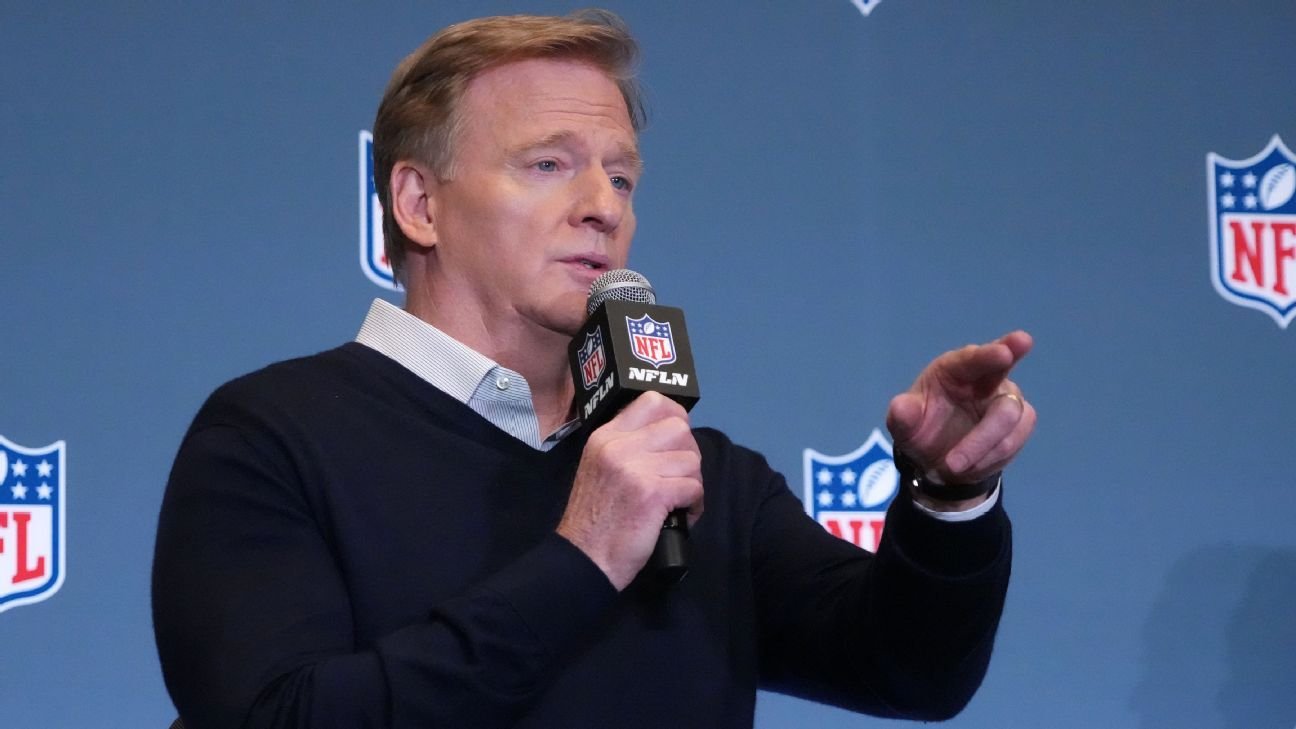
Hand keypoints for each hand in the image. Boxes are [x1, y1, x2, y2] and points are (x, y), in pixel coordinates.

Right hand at [558, 392, 703, 590]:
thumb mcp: (600, 467)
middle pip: (679, 428)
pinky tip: (683, 514)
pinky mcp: (652, 493)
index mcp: (606, 435)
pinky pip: (694, 486)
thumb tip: (669, 435)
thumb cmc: (595, 518)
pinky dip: (695, 503)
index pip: (653, 400)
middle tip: (679, 476)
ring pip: (691, 459)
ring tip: (679, 499)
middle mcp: (619, 445)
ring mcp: (635, 468)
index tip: (676, 439)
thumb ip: (627, 446)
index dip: (675, 416)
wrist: (584, 558)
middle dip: (688, 453)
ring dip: (692, 482)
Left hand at [886, 331, 1036, 493]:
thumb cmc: (923, 427)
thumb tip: (901, 408)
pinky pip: (1014, 441)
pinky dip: (990, 458)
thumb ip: (903, 415)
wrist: (940, 458)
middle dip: (1000, 414)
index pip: (974, 358)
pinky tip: (971, 466)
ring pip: (1010, 421)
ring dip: (981, 448)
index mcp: (957, 368)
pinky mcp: (1021, 423)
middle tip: (980, 434)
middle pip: (1006, 390)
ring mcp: (1008, 401)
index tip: (1005, 352)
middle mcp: (989, 379)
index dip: (990, 355)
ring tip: (952, 465)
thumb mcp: (904, 424)